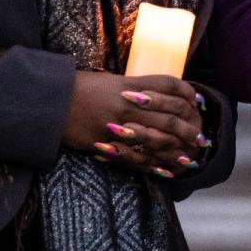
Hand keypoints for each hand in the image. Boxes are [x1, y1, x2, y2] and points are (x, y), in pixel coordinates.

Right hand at [62, 71, 205, 177]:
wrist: (50, 101)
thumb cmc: (77, 87)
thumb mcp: (106, 80)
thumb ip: (130, 86)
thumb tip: (151, 94)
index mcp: (129, 84)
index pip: (168, 85)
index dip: (187, 92)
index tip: (197, 100)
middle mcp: (128, 103)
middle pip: (170, 115)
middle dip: (188, 127)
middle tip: (200, 136)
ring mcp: (118, 124)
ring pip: (158, 139)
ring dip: (177, 149)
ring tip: (190, 157)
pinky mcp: (108, 143)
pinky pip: (137, 157)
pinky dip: (155, 165)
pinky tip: (166, 170)